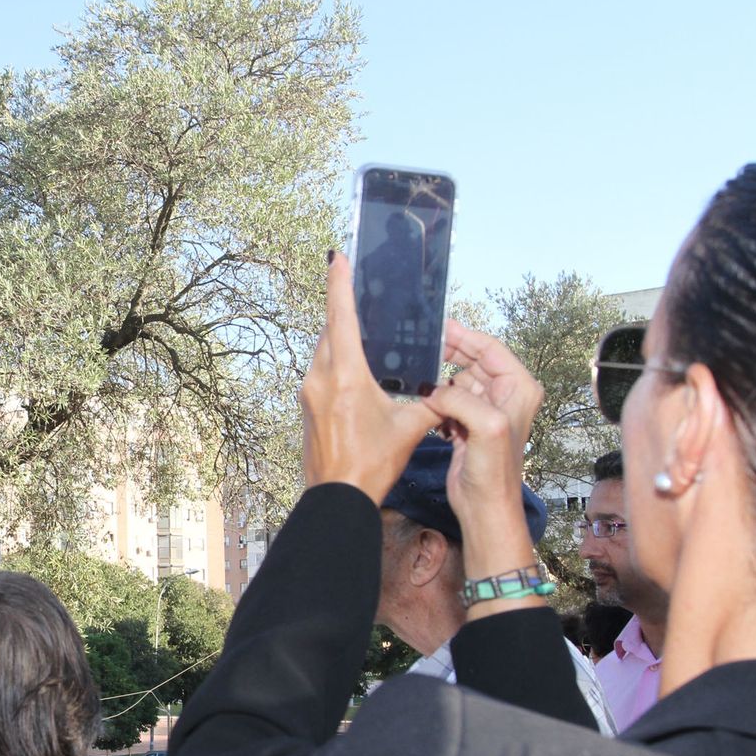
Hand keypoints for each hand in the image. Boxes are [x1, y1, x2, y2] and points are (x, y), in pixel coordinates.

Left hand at [300, 251, 441, 498]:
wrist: (336, 498)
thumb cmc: (372, 465)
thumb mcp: (410, 428)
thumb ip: (432, 401)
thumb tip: (449, 385)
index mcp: (345, 376)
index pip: (341, 318)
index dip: (340, 284)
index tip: (337, 257)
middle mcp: (320, 378)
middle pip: (331, 330)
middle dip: (344, 309)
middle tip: (359, 286)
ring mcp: (308, 392)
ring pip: (323, 350)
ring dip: (340, 337)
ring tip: (362, 324)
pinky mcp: (306, 406)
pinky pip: (320, 369)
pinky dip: (335, 359)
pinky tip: (353, 365)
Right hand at [421, 320, 544, 593]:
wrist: (484, 505)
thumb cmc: (494, 472)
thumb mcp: (485, 426)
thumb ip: (461, 398)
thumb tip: (435, 389)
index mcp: (519, 388)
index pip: (491, 349)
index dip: (465, 336)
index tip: (440, 326)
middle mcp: (506, 395)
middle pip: (474, 360)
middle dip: (450, 353)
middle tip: (423, 344)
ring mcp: (486, 410)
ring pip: (458, 380)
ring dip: (440, 380)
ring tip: (421, 378)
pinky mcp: (468, 424)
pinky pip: (449, 399)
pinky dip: (437, 400)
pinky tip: (429, 407)